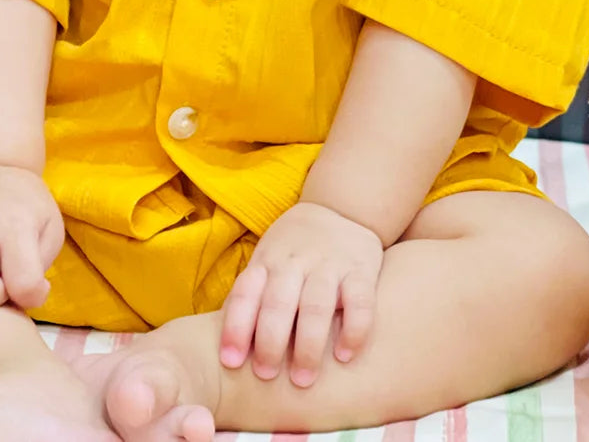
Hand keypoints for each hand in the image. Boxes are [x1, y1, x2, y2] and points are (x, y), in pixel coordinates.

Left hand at [218, 201, 382, 387]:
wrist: (341, 209)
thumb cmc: (294, 250)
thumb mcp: (266, 261)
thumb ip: (251, 296)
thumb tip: (226, 344)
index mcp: (267, 261)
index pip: (246, 292)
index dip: (235, 326)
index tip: (230, 361)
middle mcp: (295, 262)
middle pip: (278, 302)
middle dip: (270, 342)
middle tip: (266, 376)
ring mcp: (330, 264)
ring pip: (317, 305)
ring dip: (308, 345)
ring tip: (303, 379)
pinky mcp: (361, 269)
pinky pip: (360, 301)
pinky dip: (354, 330)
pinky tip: (345, 356)